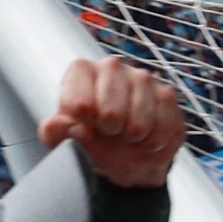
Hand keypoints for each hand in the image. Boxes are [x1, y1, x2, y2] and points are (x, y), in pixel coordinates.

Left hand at [39, 57, 185, 188]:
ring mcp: (143, 79)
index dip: (85, 116)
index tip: (86, 125)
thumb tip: (64, 125)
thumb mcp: (65, 141)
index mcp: (82, 71)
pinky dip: (155, 141)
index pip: (81, 92)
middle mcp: (113, 67)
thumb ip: (55, 133)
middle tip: (110, 132)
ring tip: (129, 137)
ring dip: (135, 137)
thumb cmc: (93, 141)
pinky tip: (147, 139)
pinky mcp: (167, 95)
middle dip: (112, 127)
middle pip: (113, 105)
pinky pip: (165, 125)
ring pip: (141, 118)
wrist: (126, 154)